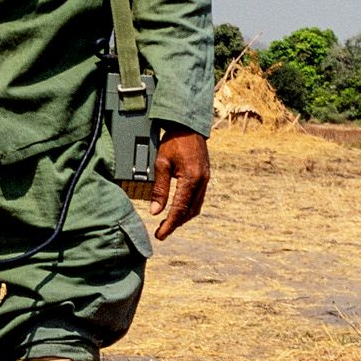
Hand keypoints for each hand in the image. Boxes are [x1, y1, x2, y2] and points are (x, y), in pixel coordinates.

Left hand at [148, 126, 209, 241]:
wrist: (189, 125)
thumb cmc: (173, 142)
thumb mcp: (161, 164)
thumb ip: (159, 189)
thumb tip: (155, 212)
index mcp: (191, 179)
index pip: (179, 209)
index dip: (170, 224)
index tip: (160, 235)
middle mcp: (202, 182)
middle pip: (189, 211)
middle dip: (175, 223)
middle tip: (161, 232)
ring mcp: (205, 179)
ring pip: (196, 207)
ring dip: (182, 217)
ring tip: (168, 223)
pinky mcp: (205, 176)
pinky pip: (198, 198)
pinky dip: (188, 207)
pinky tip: (178, 208)